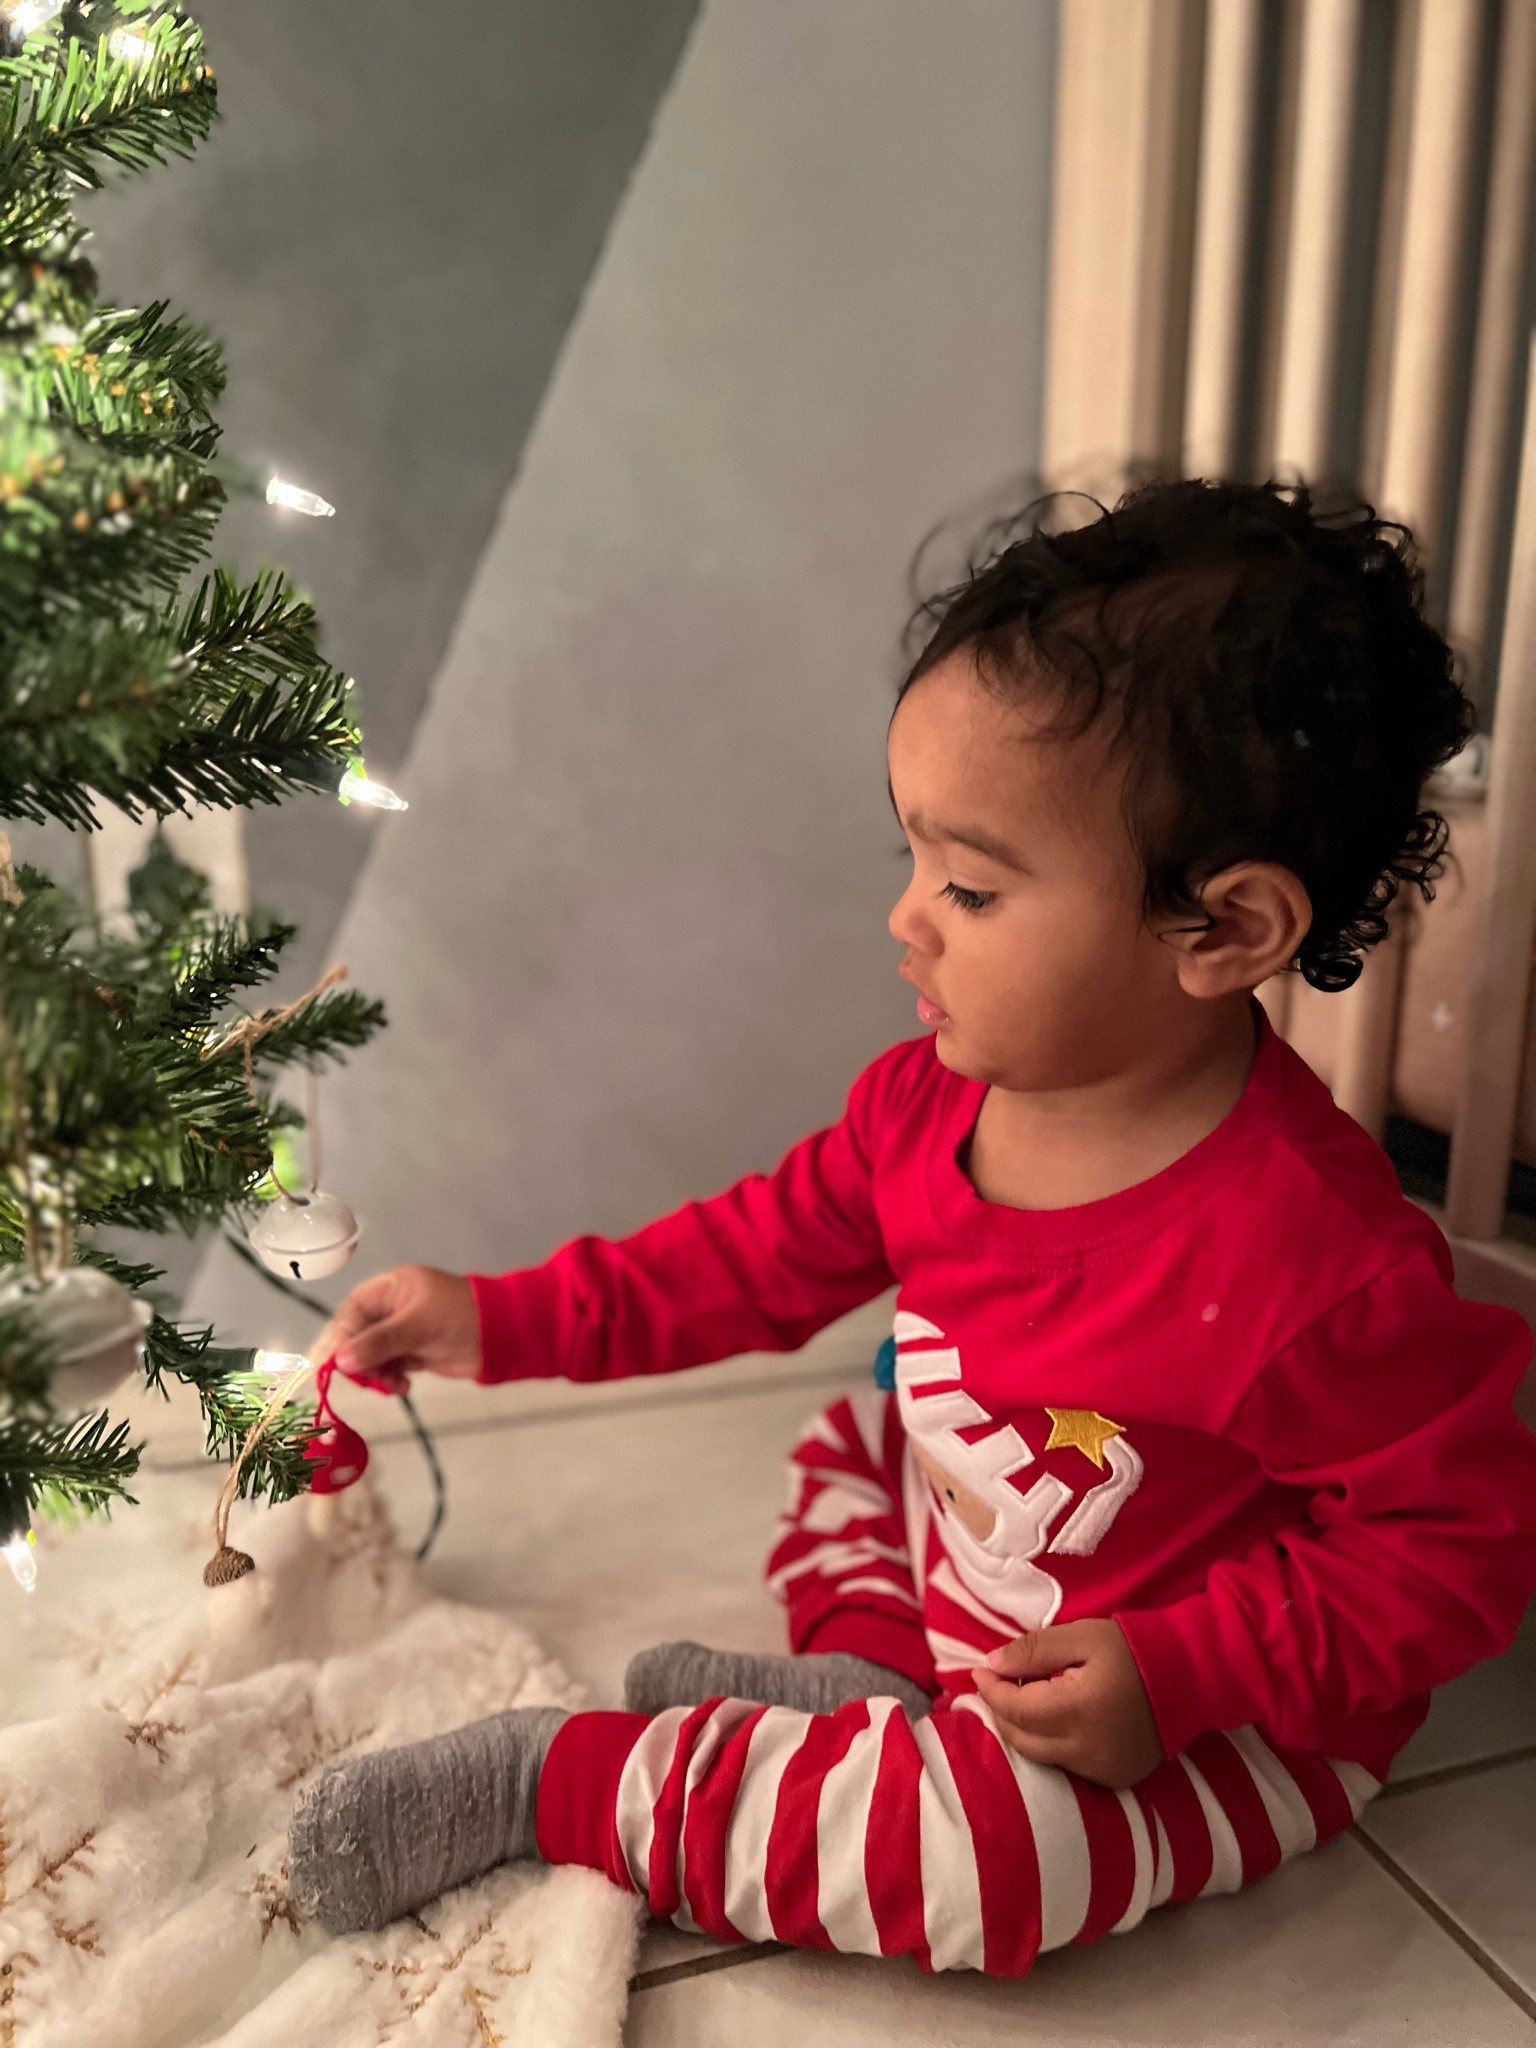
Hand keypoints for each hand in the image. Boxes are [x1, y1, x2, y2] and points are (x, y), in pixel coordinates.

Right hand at [315, 1265, 481, 1391]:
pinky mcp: (411, 1352)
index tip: (331, 1364)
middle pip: (356, 1336)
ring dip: (375, 1374)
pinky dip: (389, 1380)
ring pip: (369, 1356)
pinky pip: (387, 1368)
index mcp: (390, 1288)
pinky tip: (402, 1386)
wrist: (503, 1336)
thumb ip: (380, 1342)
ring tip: (392, 1383)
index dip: (339, 1339)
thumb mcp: (419, 1326)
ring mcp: (401, 1332)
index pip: (352, 1313)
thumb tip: (340, 1359)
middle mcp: (391, 1308)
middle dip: (358, 1360)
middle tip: (366, 1379)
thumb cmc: (463, 1317)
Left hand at [972, 1618, 1163, 1788]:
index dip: (991, 1690)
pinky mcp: (1116, 1779)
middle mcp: (1085, 1750)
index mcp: (1076, 1712)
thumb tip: (991, 1664)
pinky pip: (1067, 1766)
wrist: (1193, 1676)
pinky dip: (1051, 1745)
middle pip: (1021, 1740)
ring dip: (1023, 1730)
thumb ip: (1034, 1651)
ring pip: (1041, 1757)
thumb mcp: (1082, 1636)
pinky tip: (1052, 1720)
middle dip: (1001, 1711)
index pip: (1014, 1710)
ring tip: (1021, 1699)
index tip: (979, 1670)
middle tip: (996, 1683)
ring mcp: (1102, 1771)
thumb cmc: (1134, 1648)